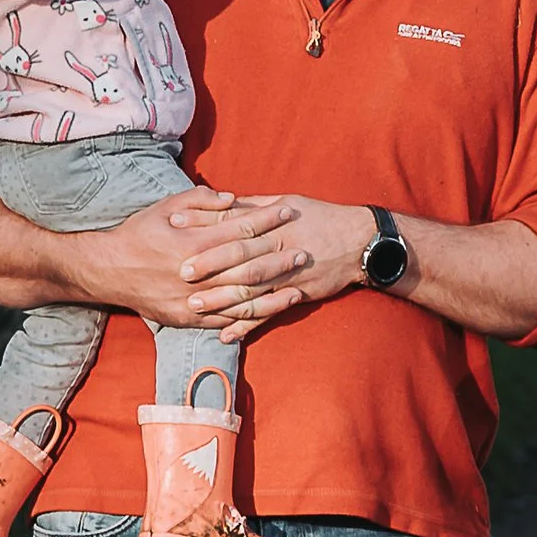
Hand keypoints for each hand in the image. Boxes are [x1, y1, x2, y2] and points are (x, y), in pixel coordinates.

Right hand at [66, 190, 305, 340]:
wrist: (108, 270)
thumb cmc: (138, 233)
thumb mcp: (164, 207)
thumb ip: (199, 200)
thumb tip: (233, 199)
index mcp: (192, 242)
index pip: (240, 228)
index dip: (267, 218)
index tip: (289, 209)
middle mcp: (196, 274)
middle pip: (247, 264)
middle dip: (278, 255)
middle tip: (304, 249)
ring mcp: (193, 300)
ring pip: (242, 297)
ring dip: (273, 290)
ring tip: (298, 283)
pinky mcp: (189, 319)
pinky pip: (226, 321)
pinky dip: (251, 317)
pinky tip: (272, 311)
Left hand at [186, 196, 379, 323]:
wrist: (360, 242)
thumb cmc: (321, 217)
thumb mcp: (287, 202)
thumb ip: (253, 206)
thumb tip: (223, 201)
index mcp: (272, 223)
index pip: (231, 222)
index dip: (202, 224)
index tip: (175, 226)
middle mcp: (278, 248)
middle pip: (238, 256)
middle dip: (208, 264)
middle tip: (179, 273)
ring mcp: (287, 275)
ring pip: (251, 288)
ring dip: (222, 299)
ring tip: (195, 306)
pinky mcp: (297, 295)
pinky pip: (268, 313)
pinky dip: (247, 325)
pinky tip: (226, 335)